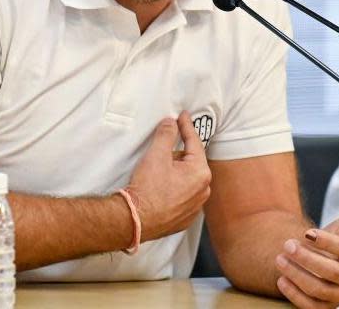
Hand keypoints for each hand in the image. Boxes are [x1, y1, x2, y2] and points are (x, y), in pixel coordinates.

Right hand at [128, 112, 211, 241]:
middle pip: (191, 162)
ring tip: (157, 175)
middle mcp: (203, 190)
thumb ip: (166, 134)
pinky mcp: (185, 218)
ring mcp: (195, 206)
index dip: (186, 126)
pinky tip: (160, 190)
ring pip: (187, 180)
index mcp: (200, 173)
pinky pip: (183, 196)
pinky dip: (175, 189)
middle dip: (178, 154)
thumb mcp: (156, 154)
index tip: (183, 117)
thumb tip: (171, 123)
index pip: (194, 142)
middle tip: (161, 153)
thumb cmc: (147, 190)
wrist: (134, 221)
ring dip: (176, 173)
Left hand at [275, 188, 338, 307]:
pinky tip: (281, 279)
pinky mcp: (326, 306)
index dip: (328, 242)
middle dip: (308, 258)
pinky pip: (311, 306)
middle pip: (333, 272)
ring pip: (320, 289)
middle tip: (287, 245)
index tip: (308, 232)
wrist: (330, 258)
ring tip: (280, 259)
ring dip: (297, 275)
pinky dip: (294, 294)